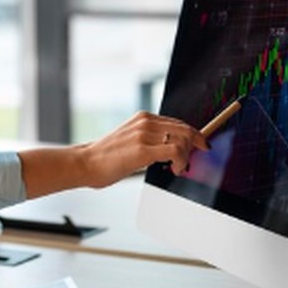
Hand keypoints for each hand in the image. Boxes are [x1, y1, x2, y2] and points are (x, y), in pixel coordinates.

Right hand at [18, 111, 209, 198]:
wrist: (86, 163)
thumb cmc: (105, 157)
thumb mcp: (130, 140)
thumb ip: (149, 139)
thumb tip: (169, 151)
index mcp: (143, 118)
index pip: (177, 122)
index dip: (193, 133)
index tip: (202, 143)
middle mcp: (145, 122)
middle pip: (184, 128)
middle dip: (197, 143)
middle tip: (198, 156)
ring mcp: (144, 134)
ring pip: (183, 138)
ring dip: (187, 156)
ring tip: (179, 168)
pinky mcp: (143, 149)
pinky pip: (175, 151)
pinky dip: (181, 161)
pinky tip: (175, 169)